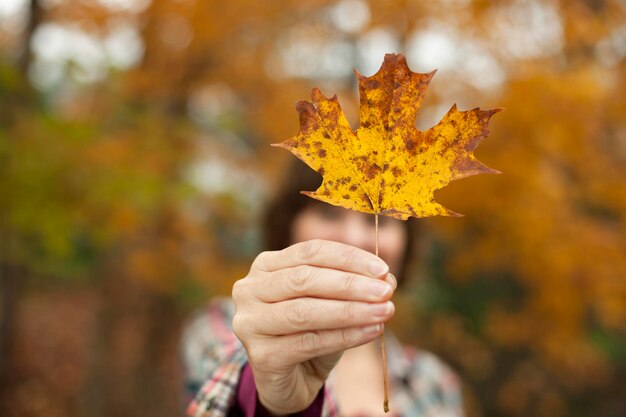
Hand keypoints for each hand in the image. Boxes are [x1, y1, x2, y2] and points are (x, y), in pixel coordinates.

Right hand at [232, 239, 395, 414]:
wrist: (291, 379)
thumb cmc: (311, 331)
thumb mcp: (333, 303)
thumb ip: (355, 287)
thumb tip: (387, 279)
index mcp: (266, 265)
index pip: (310, 252)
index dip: (348, 258)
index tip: (383, 270)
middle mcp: (250, 289)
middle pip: (305, 279)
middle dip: (351, 284)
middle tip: (386, 292)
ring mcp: (250, 322)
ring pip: (305, 311)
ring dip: (351, 311)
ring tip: (384, 312)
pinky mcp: (261, 355)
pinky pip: (308, 342)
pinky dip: (344, 336)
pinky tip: (370, 332)